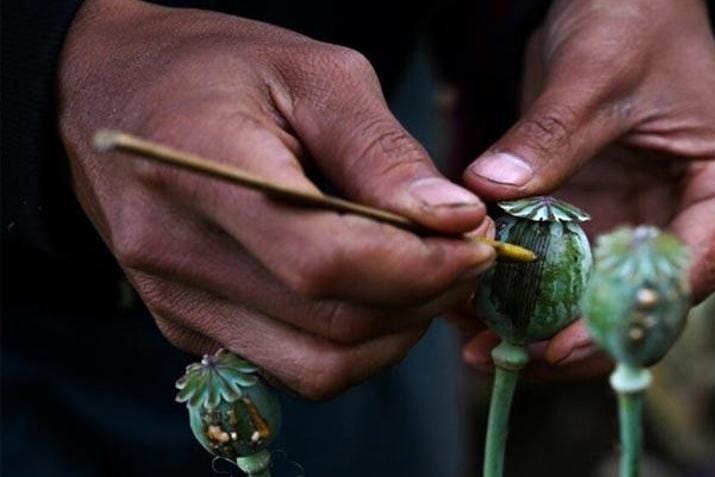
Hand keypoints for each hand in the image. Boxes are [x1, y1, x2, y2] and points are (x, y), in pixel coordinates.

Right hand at [59, 0, 493, 399]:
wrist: (115, 92)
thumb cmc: (219, 69)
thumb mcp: (315, 75)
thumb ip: (384, 153)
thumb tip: (456, 223)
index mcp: (199, 165)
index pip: (321, 260)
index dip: (418, 266)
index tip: (479, 242)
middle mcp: (175, 250)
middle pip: (331, 324)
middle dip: (424, 299)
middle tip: (468, 253)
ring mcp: (175, 300)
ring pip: (319, 366)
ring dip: (396, 332)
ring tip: (427, 274)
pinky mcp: (186, 325)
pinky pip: (293, 368)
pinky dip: (354, 344)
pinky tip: (375, 292)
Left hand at [460, 0, 714, 377]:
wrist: (617, 2)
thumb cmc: (633, 21)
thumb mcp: (595, 72)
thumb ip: (550, 136)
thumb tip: (489, 193)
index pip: (685, 276)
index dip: (620, 320)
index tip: (556, 346)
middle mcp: (695, 220)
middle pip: (638, 306)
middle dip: (569, 339)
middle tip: (498, 355)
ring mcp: (645, 225)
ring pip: (596, 301)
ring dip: (537, 324)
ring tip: (472, 339)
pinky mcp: (601, 221)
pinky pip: (564, 271)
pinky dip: (523, 290)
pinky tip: (472, 304)